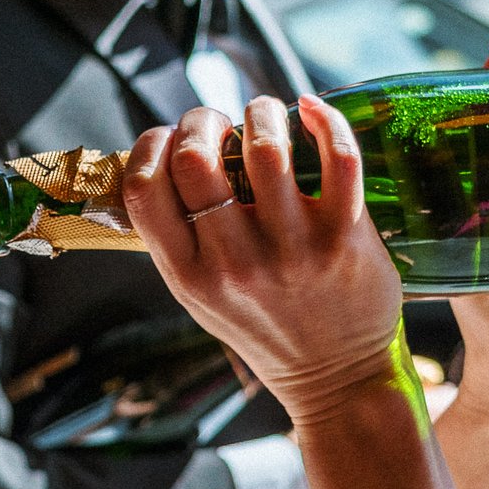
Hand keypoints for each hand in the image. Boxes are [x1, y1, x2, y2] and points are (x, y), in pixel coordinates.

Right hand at [123, 94, 405, 426]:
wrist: (338, 378)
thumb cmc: (264, 327)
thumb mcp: (199, 297)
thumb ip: (176, 239)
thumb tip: (159, 160)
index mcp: (189, 275)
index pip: (143, 188)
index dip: (149, 144)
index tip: (168, 138)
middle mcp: (235, 262)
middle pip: (194, 157)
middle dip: (201, 119)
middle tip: (218, 124)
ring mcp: (292, 249)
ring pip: (265, 147)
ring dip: (259, 112)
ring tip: (262, 115)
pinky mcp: (345, 238)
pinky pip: (339, 160)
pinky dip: (323, 120)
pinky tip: (309, 110)